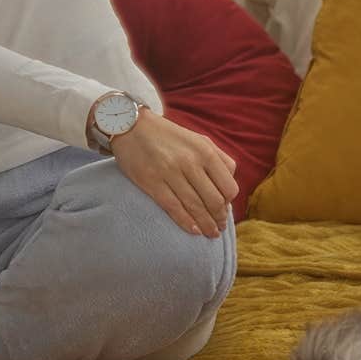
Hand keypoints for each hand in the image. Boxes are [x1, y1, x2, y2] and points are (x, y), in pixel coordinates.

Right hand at [106, 109, 237, 237]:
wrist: (131, 126)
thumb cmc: (168, 135)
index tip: (224, 209)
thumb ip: (219, 159)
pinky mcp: (152, 182)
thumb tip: (229, 188)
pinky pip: (174, 208)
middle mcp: (190, 162)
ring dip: (206, 225)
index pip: (228, 187)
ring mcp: (170, 173)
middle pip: (214, 200)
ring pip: (195, 207)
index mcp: (205, 151)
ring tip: (210, 233)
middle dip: (219, 218)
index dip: (229, 203)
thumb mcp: (198, 139)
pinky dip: (187, 222)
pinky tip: (194, 230)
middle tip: (218, 227)